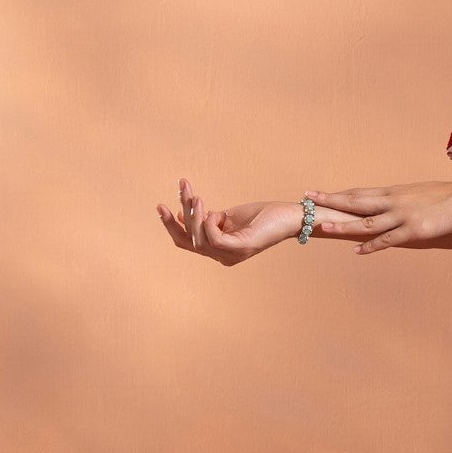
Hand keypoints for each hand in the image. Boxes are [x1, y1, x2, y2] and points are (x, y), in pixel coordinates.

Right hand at [156, 177, 302, 264]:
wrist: (290, 217)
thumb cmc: (264, 215)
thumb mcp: (230, 216)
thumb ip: (211, 218)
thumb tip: (191, 213)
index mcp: (220, 249)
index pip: (189, 241)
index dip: (173, 226)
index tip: (164, 206)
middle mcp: (223, 256)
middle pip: (187, 243)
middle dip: (171, 224)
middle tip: (161, 204)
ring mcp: (232, 255)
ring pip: (198, 239)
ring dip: (192, 215)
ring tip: (194, 196)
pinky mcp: (241, 248)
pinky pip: (213, 238)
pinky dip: (208, 223)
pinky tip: (215, 212)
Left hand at [304, 179, 451, 252]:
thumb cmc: (447, 195)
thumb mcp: (419, 192)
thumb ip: (402, 199)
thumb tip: (392, 203)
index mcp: (393, 192)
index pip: (360, 193)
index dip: (338, 194)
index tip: (319, 193)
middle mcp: (393, 202)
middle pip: (356, 201)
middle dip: (331, 201)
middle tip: (308, 200)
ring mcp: (401, 216)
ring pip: (367, 222)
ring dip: (345, 225)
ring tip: (325, 227)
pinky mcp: (413, 231)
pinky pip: (387, 239)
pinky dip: (370, 245)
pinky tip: (357, 250)